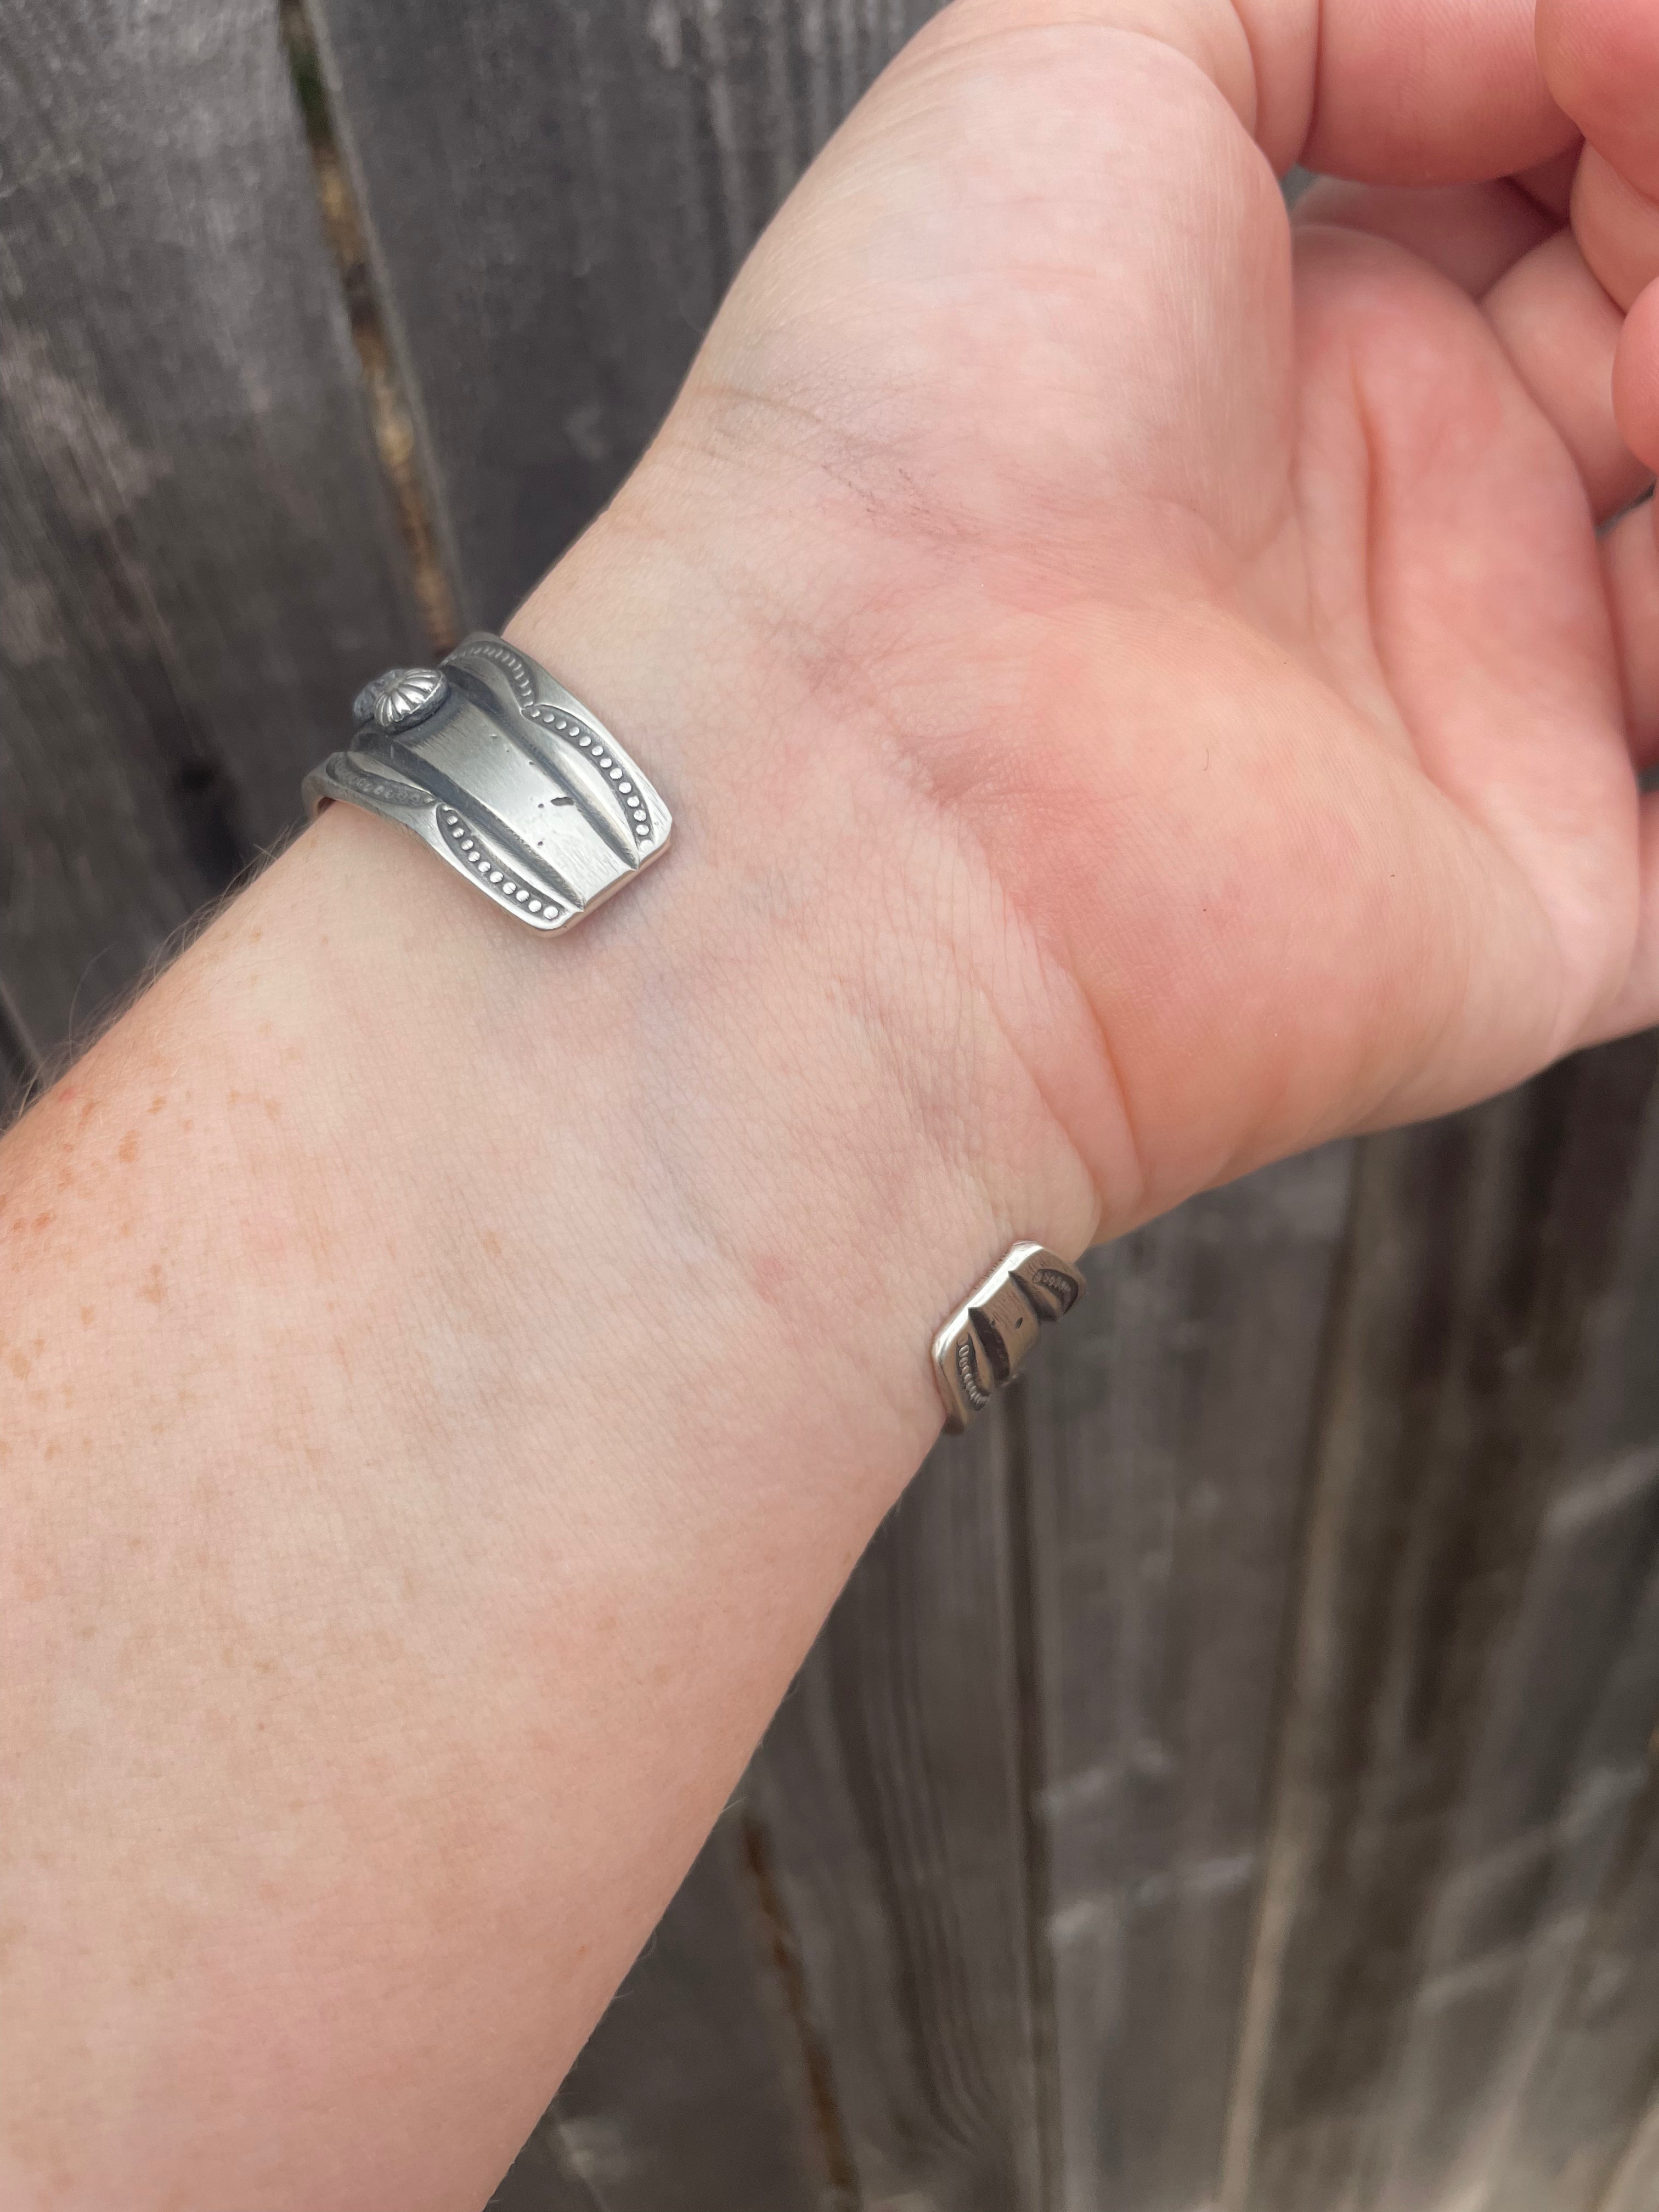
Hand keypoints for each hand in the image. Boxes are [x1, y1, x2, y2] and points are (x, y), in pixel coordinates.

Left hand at [549, 0, 1658, 1233]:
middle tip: (1626, 206)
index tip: (1604, 49)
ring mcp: (1483, 709)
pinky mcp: (1549, 903)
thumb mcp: (1078, 67)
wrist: (863, 774)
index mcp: (1302, 341)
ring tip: (1639, 369)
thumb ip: (1327, 1)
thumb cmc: (906, 436)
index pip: (1566, 179)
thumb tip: (1549, 28)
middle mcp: (1402, 523)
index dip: (1617, 90)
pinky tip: (1638, 523)